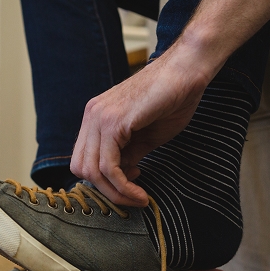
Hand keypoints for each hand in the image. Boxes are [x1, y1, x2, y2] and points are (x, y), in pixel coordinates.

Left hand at [69, 0, 269, 206]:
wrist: (187, 71)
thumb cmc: (172, 99)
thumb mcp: (145, 137)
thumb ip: (128, 155)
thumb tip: (119, 177)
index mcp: (96, 117)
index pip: (83, 159)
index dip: (102, 181)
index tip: (129, 186)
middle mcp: (92, 116)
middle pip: (81, 168)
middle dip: (107, 192)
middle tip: (132, 199)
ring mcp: (99, 117)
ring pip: (93, 171)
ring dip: (117, 193)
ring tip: (139, 198)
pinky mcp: (113, 122)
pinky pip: (109, 166)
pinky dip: (123, 186)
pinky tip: (139, 192)